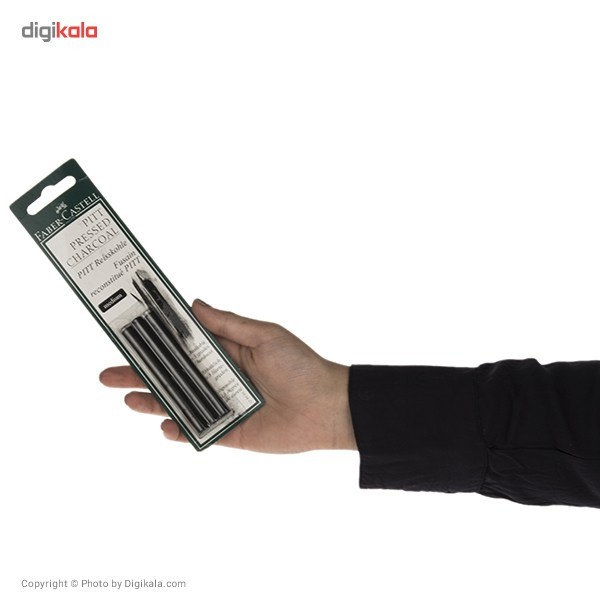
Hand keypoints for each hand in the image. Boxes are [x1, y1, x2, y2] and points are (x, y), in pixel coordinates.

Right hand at [99, 300, 355, 452]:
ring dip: (153, 401)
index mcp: (226, 352)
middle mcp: (220, 378)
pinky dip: (181, 431)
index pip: (183, 346)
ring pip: (180, 404)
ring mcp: (223, 406)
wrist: (328, 407)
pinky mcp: (231, 432)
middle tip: (108, 375)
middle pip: (172, 376)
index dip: (155, 343)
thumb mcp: (265, 335)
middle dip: (140, 375)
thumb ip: (228, 324)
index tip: (126, 337)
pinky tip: (166, 425)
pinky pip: (199, 432)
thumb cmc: (300, 365)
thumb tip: (193, 303)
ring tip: (129, 399)